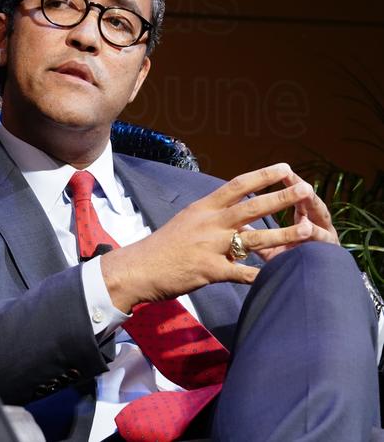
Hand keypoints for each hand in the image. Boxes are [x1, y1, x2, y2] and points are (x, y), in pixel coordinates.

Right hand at [102, 163, 321, 312]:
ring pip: (253, 239)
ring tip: (308, 231)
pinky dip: (261, 276)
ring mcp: (209, 246)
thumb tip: (238, 221)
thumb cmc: (161, 248)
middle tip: (306, 188)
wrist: (137, 268)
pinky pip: (242, 274)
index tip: (285, 168)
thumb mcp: (185, 224)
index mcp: (202, 209)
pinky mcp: (209, 270)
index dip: (263, 176)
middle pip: (251, 207)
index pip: (237, 186)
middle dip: (281, 197)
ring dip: (283, 235)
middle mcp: (208, 223)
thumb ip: (212, 221)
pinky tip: (280, 277)